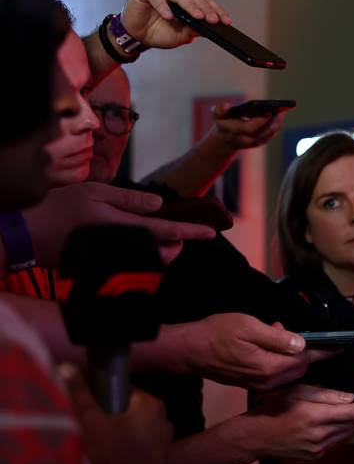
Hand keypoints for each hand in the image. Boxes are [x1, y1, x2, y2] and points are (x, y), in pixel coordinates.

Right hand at [23, 182, 216, 266]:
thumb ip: (130, 199)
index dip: (193, 231)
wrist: (32, 236)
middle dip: (177, 244)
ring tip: (160, 235)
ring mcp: (118, 263)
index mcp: (128, 229)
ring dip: (162, 250)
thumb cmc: (63, 208)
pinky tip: (138, 242)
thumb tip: (159, 205)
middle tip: (179, 231)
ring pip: (152, 263)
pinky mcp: (108, 270)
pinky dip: (144, 255)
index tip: (212, 232)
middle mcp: (127, 250)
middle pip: (166, 255)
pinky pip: (136, 266)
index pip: (169, 232)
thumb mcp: (97, 193)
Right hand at [61, 364, 171, 463]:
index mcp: (152, 404)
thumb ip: (79, 394)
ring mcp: (163, 443)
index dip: (99, 394)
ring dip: (110, 436)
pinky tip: (105, 463)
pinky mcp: (158, 462)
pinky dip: (120, 451)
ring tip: (92, 448)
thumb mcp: (91, 422)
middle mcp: (163, 420)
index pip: (122, 388)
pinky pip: (135, 448)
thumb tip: (67, 367)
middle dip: (104, 417)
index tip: (82, 405)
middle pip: (125, 410)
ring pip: (129, 431)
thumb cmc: (113, 458)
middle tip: (84, 428)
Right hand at [118, 0, 231, 49]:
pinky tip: (169, 16)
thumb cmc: (159, 31)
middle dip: (205, 8)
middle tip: (213, 20)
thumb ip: (194, 31)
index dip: (216, 10)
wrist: (136, 34)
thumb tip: (209, 30)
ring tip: (197, 16)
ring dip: (189, 5)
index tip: (226, 21)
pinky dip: (163, 5)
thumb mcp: (181, 35)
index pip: (205, 2)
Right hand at [168, 314, 332, 389]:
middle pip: (300, 369)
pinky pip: (277, 375)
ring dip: (293, 357)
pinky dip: (282, 363)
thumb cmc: (215, 333)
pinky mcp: (251, 384)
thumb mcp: (248, 327)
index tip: (338, 346)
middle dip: (306, 353)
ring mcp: (258, 385)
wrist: (187, 350)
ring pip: (289, 373)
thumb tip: (301, 344)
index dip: (322, 351)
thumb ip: (277, 338)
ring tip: (282, 336)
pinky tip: (272, 347)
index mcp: (268, 367)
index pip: (304, 360)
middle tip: (300, 334)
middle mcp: (266, 381)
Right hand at [209, 101, 289, 152]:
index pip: (249, 128)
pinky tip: (280, 117)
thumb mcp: (217, 115)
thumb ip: (219, 110)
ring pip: (270, 134)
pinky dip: (276, 125)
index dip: (259, 121)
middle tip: (281, 110)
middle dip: (273, 121)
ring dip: (277, 123)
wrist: (224, 141)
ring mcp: (254, 143)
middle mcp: (246, 140)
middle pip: (263, 132)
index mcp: (235, 132)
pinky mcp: (260, 143)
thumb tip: (227, 106)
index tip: (268, 112)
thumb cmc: (222, 124)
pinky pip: (271, 134)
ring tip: (282, 111)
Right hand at [245, 385, 353, 459]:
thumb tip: (349, 398)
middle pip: (352, 425)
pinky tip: (340, 423)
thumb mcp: (296, 392)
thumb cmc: (272, 408)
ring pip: (345, 434)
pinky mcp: (314, 456)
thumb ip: (324, 395)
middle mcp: (319, 436)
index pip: (352, 413)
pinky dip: (341, 431)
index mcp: (315, 417)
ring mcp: (317, 449)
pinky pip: (334, 442)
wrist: (253, 437)